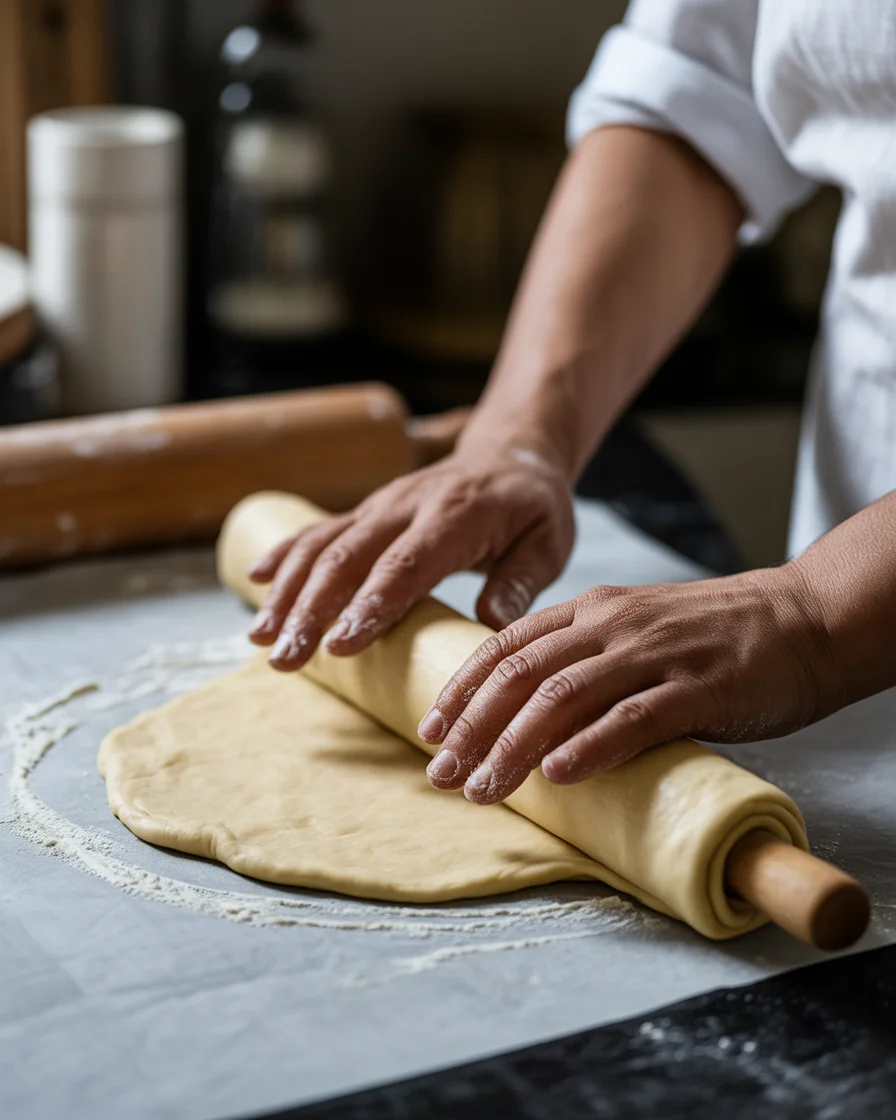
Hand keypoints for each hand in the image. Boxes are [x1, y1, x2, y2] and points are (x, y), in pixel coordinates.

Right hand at [248, 445, 575, 670]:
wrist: (511, 454)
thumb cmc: (533, 507)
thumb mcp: (548, 542)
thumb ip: (520, 582)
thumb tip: (491, 627)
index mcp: (456, 515)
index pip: (406, 563)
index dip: (370, 604)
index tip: (340, 646)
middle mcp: (407, 505)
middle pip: (348, 557)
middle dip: (310, 609)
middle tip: (284, 658)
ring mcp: (381, 505)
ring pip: (323, 545)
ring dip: (287, 591)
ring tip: (260, 638)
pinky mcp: (366, 510)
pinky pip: (319, 530)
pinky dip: (286, 553)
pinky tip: (255, 581)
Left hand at [419, 566, 837, 803]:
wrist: (802, 619)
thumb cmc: (713, 635)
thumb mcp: (635, 628)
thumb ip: (584, 657)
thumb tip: (525, 712)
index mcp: (591, 610)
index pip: (505, 646)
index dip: (462, 689)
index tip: (429, 729)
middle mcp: (612, 625)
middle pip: (521, 675)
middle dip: (473, 728)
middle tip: (441, 775)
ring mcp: (654, 654)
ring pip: (563, 697)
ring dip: (514, 746)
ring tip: (483, 788)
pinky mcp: (698, 687)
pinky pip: (632, 717)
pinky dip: (589, 746)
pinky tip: (557, 774)